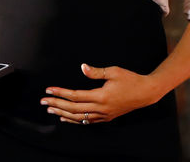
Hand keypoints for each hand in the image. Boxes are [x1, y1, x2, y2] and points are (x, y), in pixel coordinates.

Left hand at [41, 64, 164, 124]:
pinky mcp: (107, 117)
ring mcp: (104, 114)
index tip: (49, 90)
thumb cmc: (131, 79)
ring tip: (51, 110)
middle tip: (43, 101)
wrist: (146, 92)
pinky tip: (66, 118)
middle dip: (57, 104)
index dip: (60, 92)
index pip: (75, 96)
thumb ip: (96, 71)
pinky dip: (75, 120)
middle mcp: (101, 108)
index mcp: (101, 96)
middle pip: (73, 108)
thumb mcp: (114, 71)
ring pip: (79, 117)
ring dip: (63, 113)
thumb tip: (82, 67)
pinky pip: (87, 121)